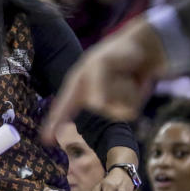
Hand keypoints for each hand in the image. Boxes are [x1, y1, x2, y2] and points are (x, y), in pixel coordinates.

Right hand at [41, 20, 166, 144]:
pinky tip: (135, 84)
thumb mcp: (101, 63)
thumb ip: (95, 84)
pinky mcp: (126, 110)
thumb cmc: (116, 53)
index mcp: (77, 86)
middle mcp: (89, 99)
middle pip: (99, 107)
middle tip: (118, 70)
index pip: (61, 108)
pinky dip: (136, 97)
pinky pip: (130, 113)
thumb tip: (97, 105)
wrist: (143, 50)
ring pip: (115, 112)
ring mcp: (108, 107)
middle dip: (111, 88)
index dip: (52, 124)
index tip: (46, 140)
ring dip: (124, 90)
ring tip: (125, 76)